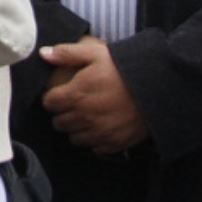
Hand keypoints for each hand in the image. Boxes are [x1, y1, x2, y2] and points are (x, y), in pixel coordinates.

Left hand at [40, 36, 147, 156]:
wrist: (157, 87)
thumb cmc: (125, 67)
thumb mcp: (95, 53)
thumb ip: (67, 53)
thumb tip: (43, 54)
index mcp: (76, 95)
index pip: (49, 103)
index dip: (51, 98)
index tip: (58, 94)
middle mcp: (84, 117)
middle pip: (59, 123)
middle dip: (61, 114)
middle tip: (71, 105)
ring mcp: (99, 132)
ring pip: (74, 138)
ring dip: (76, 128)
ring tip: (85, 117)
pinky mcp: (114, 143)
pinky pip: (94, 148)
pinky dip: (94, 140)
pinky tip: (100, 127)